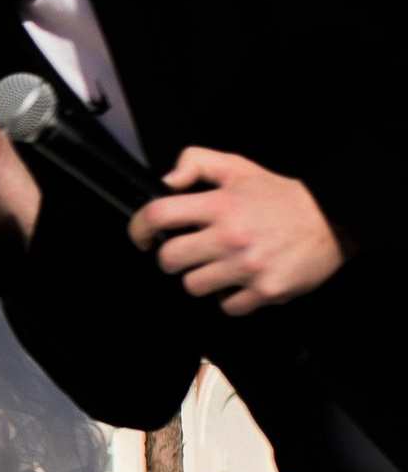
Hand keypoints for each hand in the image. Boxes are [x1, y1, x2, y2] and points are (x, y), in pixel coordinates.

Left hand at [129, 149, 352, 315]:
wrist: (333, 220)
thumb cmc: (281, 197)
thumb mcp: (238, 168)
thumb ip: (197, 163)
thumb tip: (166, 181)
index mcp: (220, 205)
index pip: (158, 216)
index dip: (138, 227)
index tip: (140, 235)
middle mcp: (231, 237)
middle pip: (169, 259)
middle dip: (172, 256)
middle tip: (190, 250)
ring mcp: (248, 268)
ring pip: (193, 286)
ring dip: (200, 278)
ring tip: (219, 264)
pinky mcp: (265, 292)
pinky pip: (226, 307)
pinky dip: (230, 297)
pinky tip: (241, 280)